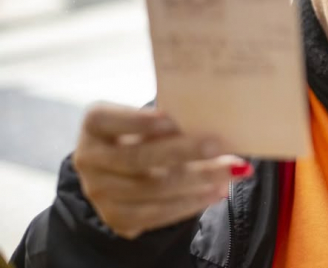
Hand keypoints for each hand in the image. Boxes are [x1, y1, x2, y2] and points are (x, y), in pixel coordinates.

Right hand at [73, 103, 251, 238]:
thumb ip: (170, 118)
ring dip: (198, 180)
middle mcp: (88, 159)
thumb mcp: (150, 117)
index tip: (172, 119)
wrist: (125, 170)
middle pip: (138, 158)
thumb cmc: (146, 132)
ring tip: (231, 170)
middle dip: (184, 151)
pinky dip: (192, 203)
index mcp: (94, 124)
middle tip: (220, 145)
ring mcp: (99, 193)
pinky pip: (157, 214)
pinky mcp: (117, 218)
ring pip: (152, 190)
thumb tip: (212, 118)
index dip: (138, 120)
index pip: (107, 119)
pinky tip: (217, 191)